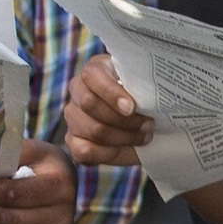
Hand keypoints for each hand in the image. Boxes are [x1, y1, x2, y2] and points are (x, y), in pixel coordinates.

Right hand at [63, 53, 154, 167]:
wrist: (144, 119)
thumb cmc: (144, 98)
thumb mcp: (144, 85)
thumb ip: (142, 85)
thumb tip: (149, 95)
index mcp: (95, 70)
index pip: (92, 76)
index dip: (111, 93)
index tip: (132, 107)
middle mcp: (77, 89)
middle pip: (90, 104)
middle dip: (124, 119)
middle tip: (148, 124)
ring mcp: (73, 115)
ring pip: (92, 129)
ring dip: (123, 137)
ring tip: (144, 136)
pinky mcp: (73, 140)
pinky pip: (85, 151)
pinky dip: (110, 153)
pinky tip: (128, 149)